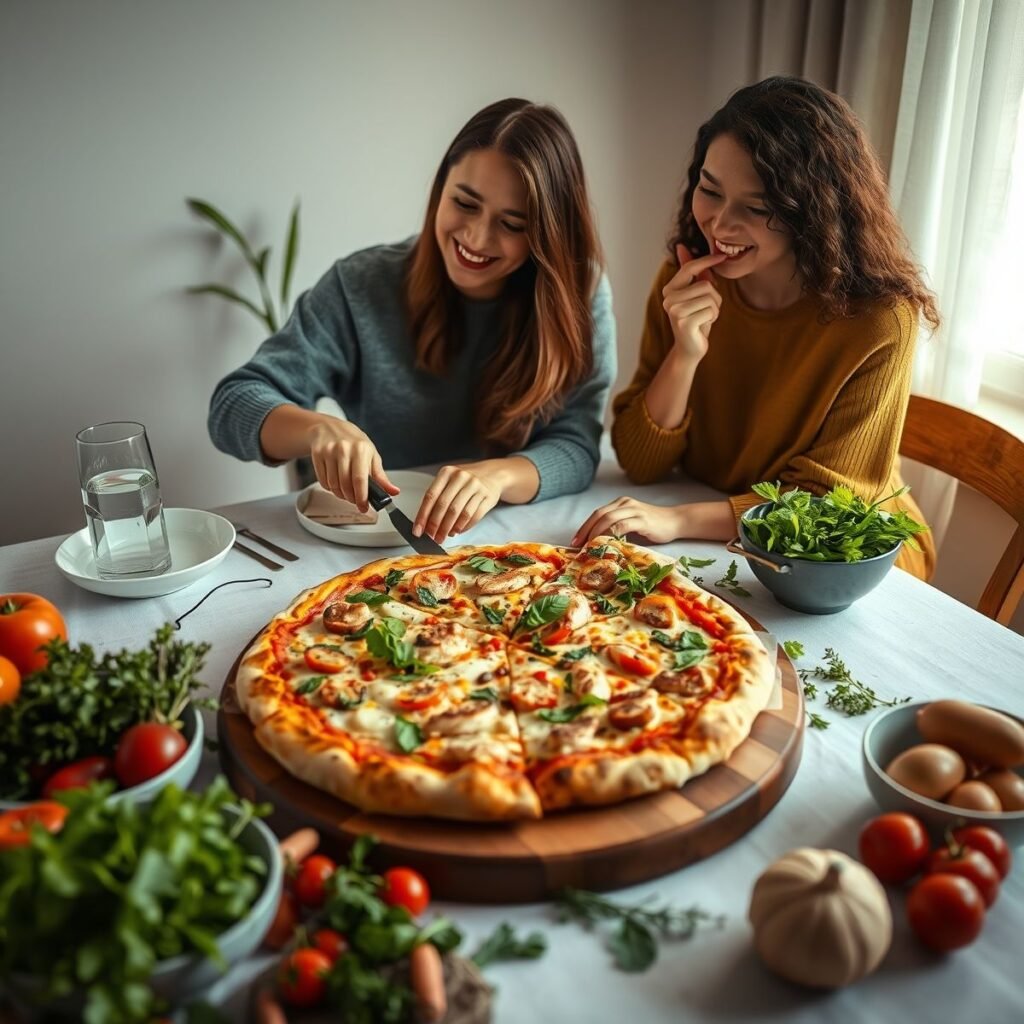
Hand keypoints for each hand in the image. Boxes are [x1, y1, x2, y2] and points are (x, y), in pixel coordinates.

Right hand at [307, 417, 398, 511]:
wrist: (330, 427)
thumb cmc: (354, 442)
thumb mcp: (371, 455)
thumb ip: (381, 477)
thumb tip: (393, 491)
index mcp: (361, 450)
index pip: (360, 479)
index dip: (361, 497)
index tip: (363, 507)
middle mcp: (344, 449)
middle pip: (345, 485)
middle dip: (351, 498)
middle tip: (355, 500)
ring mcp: (329, 451)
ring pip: (333, 485)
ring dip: (340, 494)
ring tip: (346, 491)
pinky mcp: (317, 454)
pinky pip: (323, 481)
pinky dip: (330, 488)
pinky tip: (335, 483)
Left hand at [414, 464, 501, 543]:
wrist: (493, 474)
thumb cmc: (466, 481)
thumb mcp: (449, 481)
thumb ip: (437, 498)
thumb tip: (425, 523)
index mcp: (447, 472)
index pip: (431, 496)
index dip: (422, 516)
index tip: (418, 530)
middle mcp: (461, 477)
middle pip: (444, 506)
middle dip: (436, 525)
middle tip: (432, 537)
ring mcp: (476, 486)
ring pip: (459, 513)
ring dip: (449, 529)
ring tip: (444, 536)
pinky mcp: (488, 496)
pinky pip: (473, 516)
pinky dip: (464, 527)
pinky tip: (457, 531)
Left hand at [572, 497, 685, 546]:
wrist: (677, 521)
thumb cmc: (653, 526)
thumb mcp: (631, 523)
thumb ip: (617, 528)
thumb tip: (598, 544)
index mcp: (620, 503)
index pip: (597, 514)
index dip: (584, 527)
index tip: (575, 541)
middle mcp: (625, 503)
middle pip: (599, 515)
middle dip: (585, 530)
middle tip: (577, 545)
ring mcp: (634, 510)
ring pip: (608, 519)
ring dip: (595, 533)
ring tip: (589, 546)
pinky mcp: (642, 520)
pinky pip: (622, 525)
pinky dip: (611, 534)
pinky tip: (606, 544)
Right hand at [662, 245, 726, 360]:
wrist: (690, 348)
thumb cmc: (696, 319)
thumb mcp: (696, 293)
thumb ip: (691, 272)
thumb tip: (681, 247)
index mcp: (669, 289)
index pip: (690, 267)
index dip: (707, 260)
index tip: (722, 256)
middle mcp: (668, 299)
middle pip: (705, 285)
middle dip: (714, 297)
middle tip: (706, 310)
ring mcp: (674, 311)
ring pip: (710, 297)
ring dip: (715, 308)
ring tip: (705, 318)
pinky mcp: (684, 323)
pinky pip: (711, 311)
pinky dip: (713, 318)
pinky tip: (704, 326)